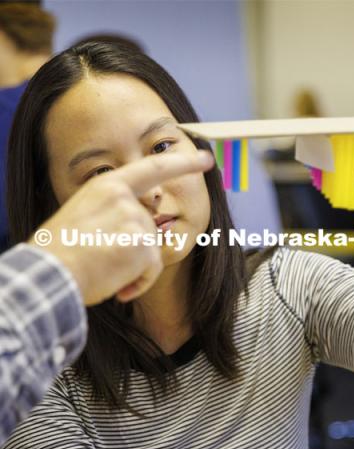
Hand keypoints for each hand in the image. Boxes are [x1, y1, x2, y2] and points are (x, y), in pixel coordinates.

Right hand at [28, 151, 212, 304]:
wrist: (49, 273)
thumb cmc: (61, 249)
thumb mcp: (84, 213)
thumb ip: (114, 210)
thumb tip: (142, 224)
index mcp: (108, 185)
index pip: (153, 167)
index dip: (183, 162)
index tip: (206, 158)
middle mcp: (126, 199)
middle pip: (150, 227)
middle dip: (136, 248)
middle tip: (104, 257)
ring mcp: (135, 221)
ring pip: (151, 250)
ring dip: (135, 268)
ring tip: (105, 270)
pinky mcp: (143, 246)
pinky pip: (153, 269)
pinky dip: (140, 283)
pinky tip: (119, 287)